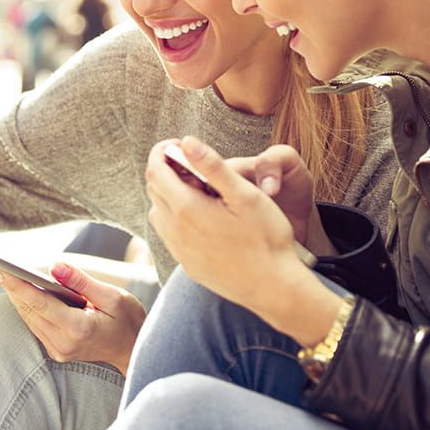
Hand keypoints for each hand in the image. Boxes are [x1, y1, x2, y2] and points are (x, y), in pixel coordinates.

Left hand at [0, 262, 146, 374]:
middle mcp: (64, 343)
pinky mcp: (57, 350)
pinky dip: (27, 306)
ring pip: (29, 318)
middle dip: (9, 286)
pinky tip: (19, 289)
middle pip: (29, 311)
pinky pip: (36, 324)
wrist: (135, 351)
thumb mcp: (113, 296)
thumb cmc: (128, 321)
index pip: (40, 304)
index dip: (17, 285)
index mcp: (78, 328)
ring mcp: (59, 350)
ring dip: (15, 295)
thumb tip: (55, 266)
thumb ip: (82, 281)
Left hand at [145, 136, 311, 319]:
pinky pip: (170, 235)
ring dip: (170, 195)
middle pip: (155, 190)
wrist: (274, 288)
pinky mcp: (188, 265)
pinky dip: (176, 218)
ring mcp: (180, 251)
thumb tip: (186, 141)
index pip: (155, 170)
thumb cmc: (266, 237)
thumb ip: (212, 166)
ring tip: (199, 190)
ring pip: (159, 213)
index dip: (162, 151)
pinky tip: (202, 218)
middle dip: (167, 170)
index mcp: (186, 208)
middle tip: (192, 164)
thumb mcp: (244, 194)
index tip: (178, 144)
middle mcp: (175, 231)